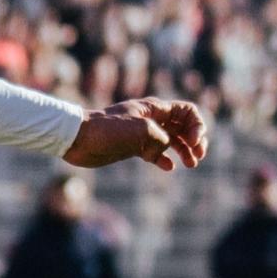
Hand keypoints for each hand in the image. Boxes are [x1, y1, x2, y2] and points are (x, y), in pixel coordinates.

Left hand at [66, 98, 207, 171]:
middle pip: (183, 126)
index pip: (187, 111)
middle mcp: (151, 120)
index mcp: (155, 109)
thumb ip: (161, 138)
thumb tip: (166, 148)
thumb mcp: (141, 130)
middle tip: (198, 156)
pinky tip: (169, 168)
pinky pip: (155, 153)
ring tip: (191, 164)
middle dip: (195, 140)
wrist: (78, 139)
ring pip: (171, 141)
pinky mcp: (132, 147)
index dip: (197, 126)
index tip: (193, 142)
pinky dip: (164, 159)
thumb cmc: (107, 130)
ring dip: (184, 151)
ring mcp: (142, 134)